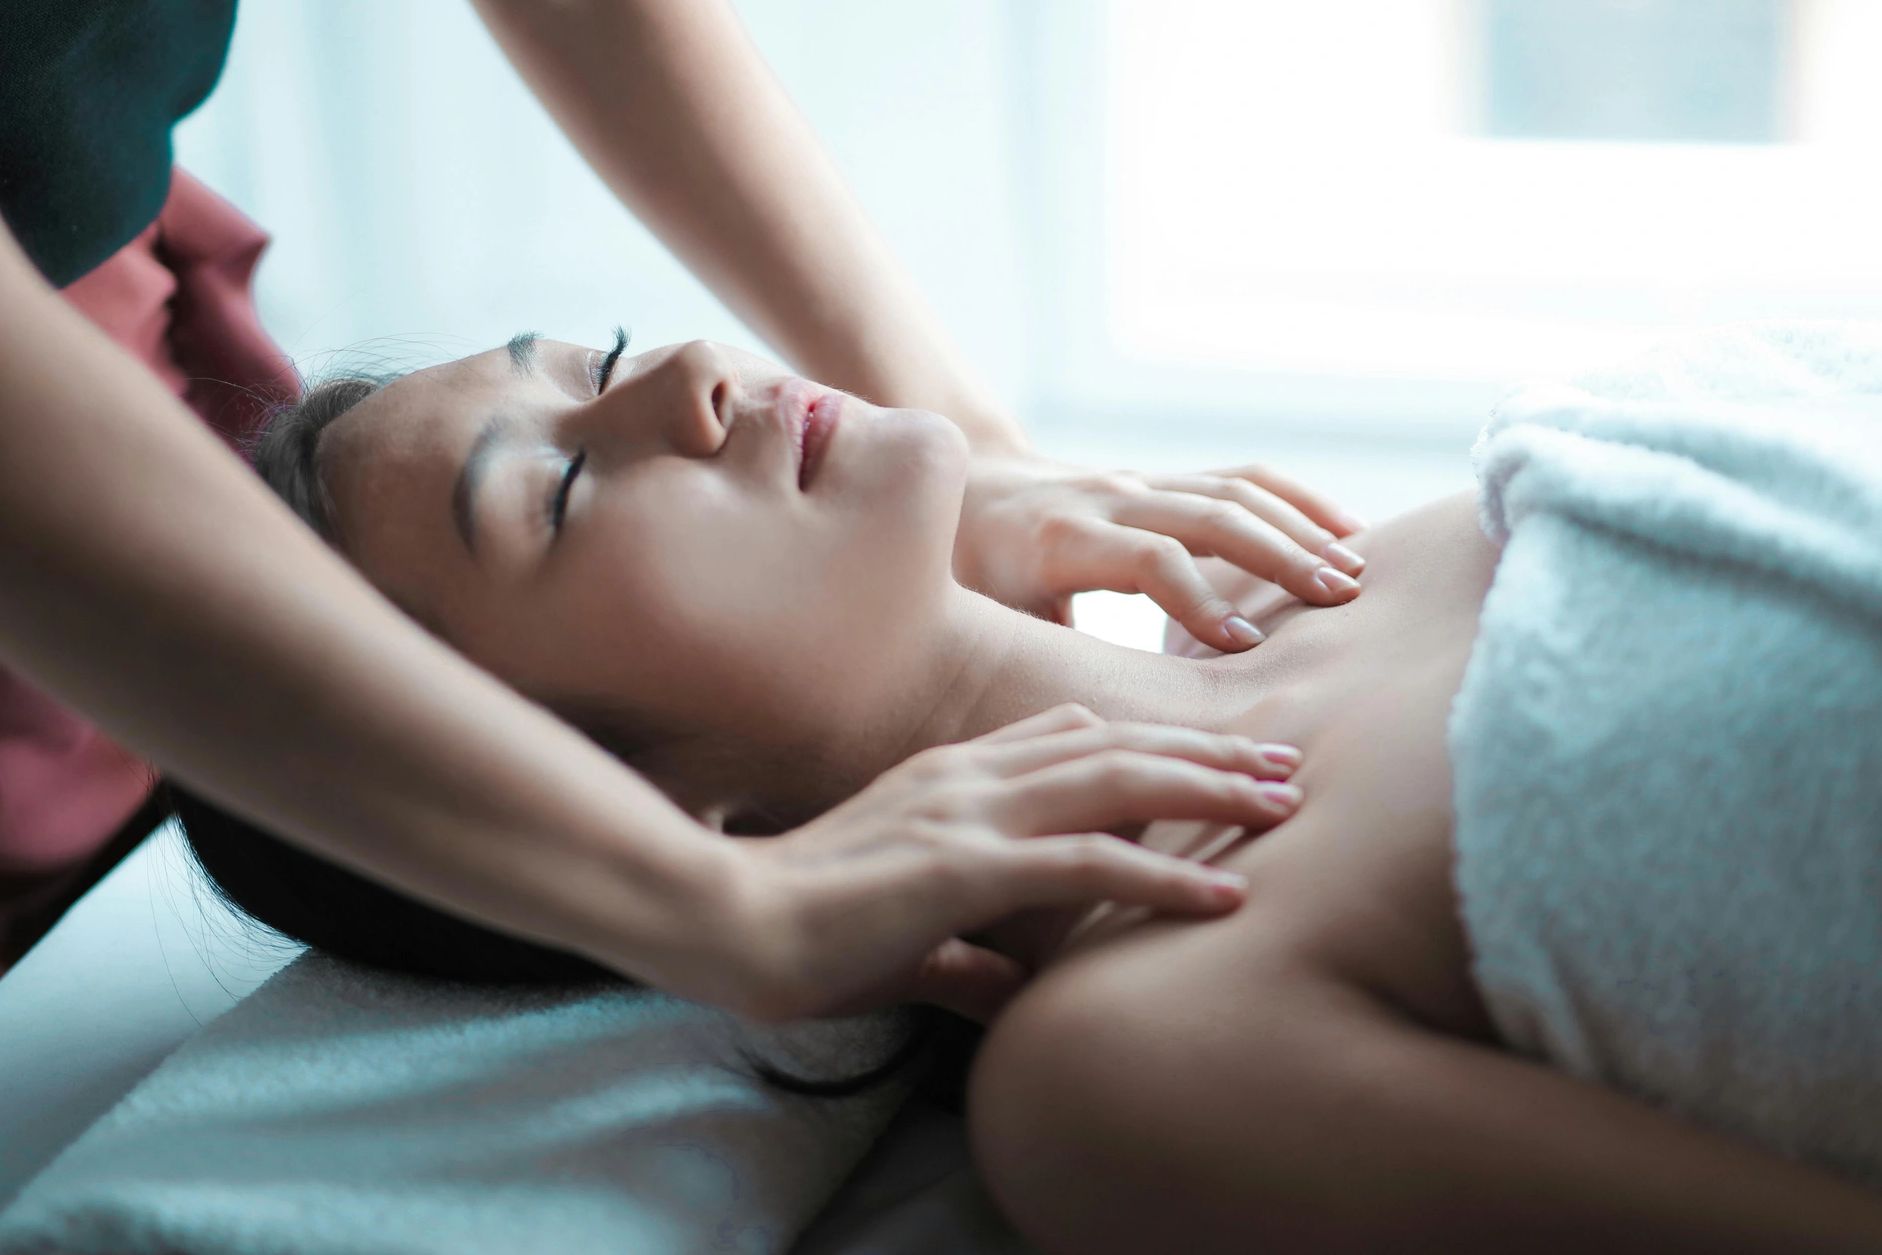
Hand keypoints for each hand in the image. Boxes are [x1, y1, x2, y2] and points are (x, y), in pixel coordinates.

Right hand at [721, 703, 1302, 1026]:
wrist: (727, 925)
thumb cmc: (801, 931)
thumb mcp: (901, 936)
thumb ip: (962, 954)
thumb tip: (1008, 990)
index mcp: (951, 779)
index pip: (1068, 737)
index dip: (1148, 743)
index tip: (1214, 755)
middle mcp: (970, 778)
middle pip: (1113, 745)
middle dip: (1205, 752)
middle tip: (1284, 764)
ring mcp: (970, 815)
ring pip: (1116, 783)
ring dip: (1208, 790)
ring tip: (1283, 803)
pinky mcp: (966, 866)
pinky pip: (1087, 863)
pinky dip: (1163, 876)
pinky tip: (1224, 893)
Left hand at [952, 454, 1368, 651]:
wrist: (969, 492)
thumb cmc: (973, 578)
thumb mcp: (988, 621)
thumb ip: (1035, 663)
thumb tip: (1081, 739)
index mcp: (1062, 538)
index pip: (1148, 557)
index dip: (1198, 596)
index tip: (1243, 645)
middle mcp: (1109, 499)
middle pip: (1208, 514)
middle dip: (1277, 556)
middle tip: (1337, 602)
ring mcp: (1144, 483)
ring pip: (1234, 490)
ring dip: (1300, 528)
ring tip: (1355, 572)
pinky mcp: (1168, 481)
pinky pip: (1242, 478)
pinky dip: (1298, 500)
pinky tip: (1348, 532)